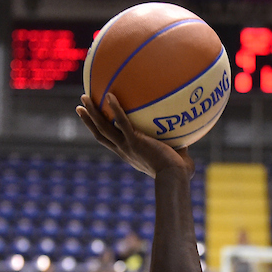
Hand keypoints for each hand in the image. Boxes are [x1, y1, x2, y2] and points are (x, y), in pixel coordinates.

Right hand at [76, 94, 192, 178]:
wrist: (175, 178)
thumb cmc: (179, 173)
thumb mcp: (178, 156)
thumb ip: (180, 146)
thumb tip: (190, 135)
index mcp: (131, 154)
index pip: (112, 142)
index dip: (102, 132)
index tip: (96, 122)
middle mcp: (125, 151)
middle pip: (100, 134)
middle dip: (89, 121)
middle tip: (80, 108)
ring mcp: (127, 146)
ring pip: (103, 128)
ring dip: (92, 113)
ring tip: (84, 98)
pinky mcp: (134, 141)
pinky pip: (122, 122)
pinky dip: (115, 109)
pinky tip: (109, 94)